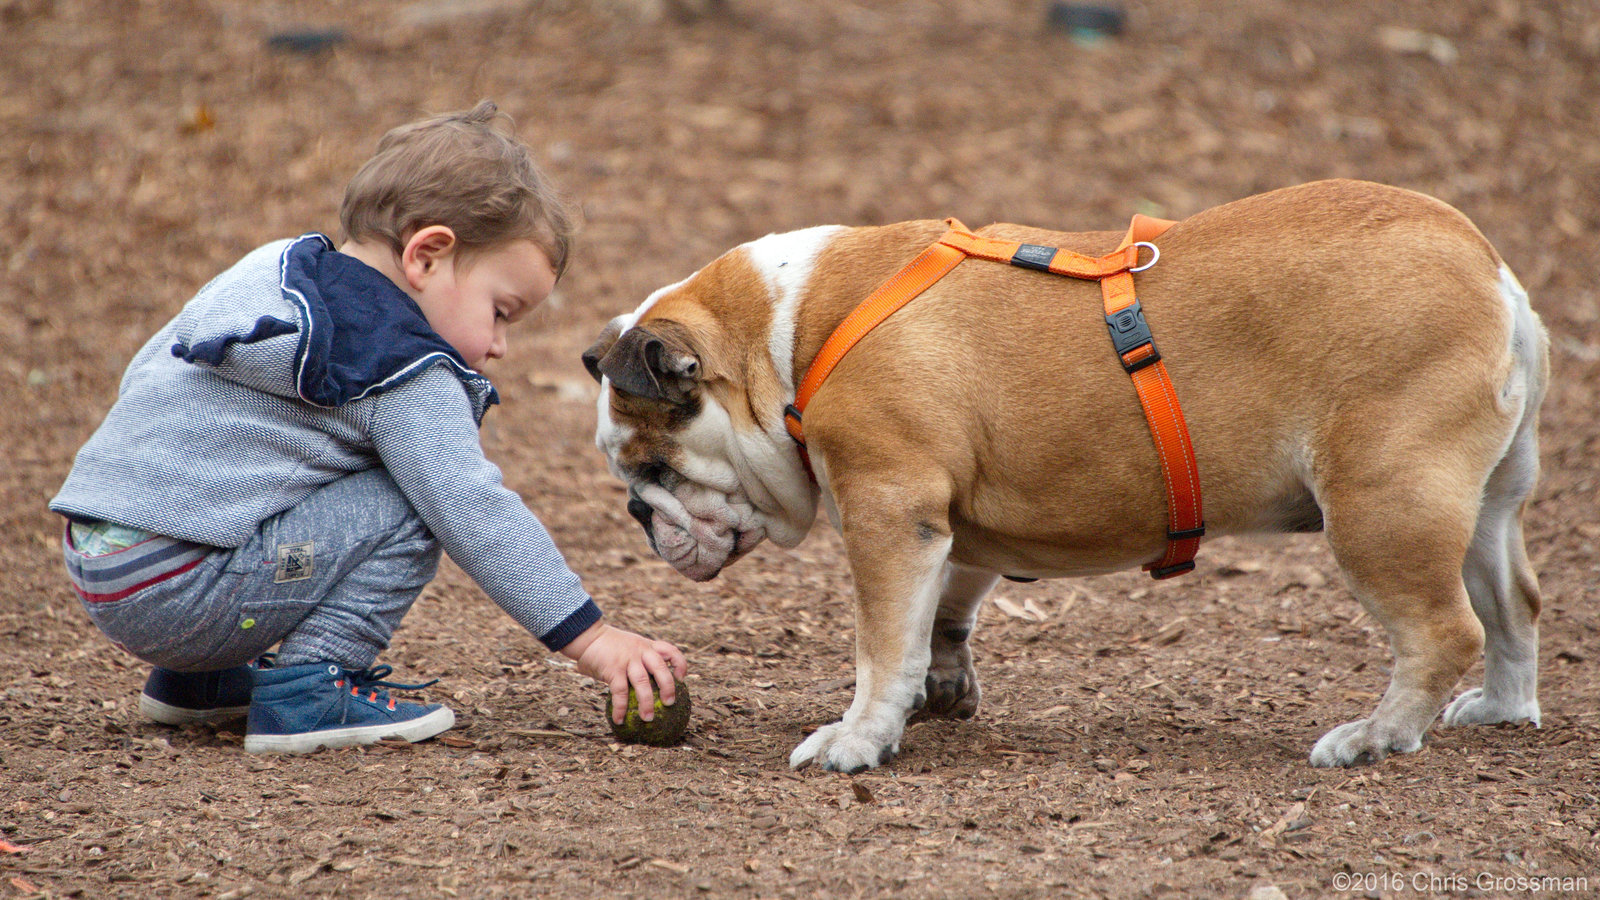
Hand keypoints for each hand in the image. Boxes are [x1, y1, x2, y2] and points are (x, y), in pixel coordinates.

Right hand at [560, 622, 687, 722]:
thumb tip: (644, 686)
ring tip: (648, 718)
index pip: (670, 651)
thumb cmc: (607, 645)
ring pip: (643, 683)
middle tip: (669, 703)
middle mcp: (640, 651)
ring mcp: (627, 660)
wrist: (587, 635)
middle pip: (661, 668)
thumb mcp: (629, 646)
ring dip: (647, 702)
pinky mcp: (613, 669)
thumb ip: (637, 661)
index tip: (681, 678)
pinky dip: (621, 708)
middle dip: (668, 687)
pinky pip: (620, 692)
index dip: (679, 664)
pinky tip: (619, 720)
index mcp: (646, 646)